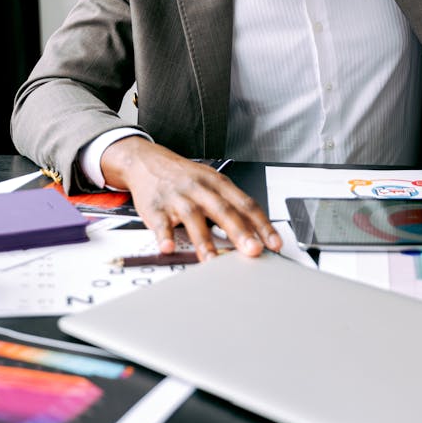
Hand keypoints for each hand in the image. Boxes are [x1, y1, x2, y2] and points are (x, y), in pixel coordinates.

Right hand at [100, 135, 281, 260]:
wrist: (147, 161)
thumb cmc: (184, 176)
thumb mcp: (211, 182)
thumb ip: (230, 206)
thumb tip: (254, 234)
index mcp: (218, 182)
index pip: (245, 204)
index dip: (262, 224)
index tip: (274, 244)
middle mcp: (200, 187)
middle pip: (223, 210)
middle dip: (240, 232)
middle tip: (252, 251)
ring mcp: (178, 197)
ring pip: (193, 217)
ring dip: (204, 241)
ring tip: (213, 261)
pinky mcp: (155, 207)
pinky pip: (160, 222)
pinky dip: (164, 235)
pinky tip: (168, 247)